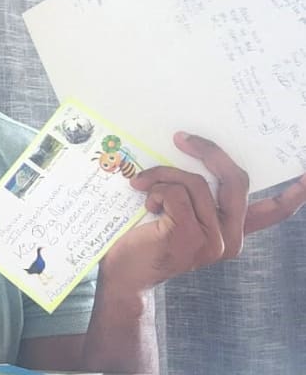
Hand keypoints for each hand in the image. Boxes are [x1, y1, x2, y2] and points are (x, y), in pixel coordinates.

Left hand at [100, 132, 305, 291]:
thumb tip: (190, 160)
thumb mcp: (178, 217)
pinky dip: (156, 188)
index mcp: (232, 232)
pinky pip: (175, 192)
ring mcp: (212, 239)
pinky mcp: (189, 236)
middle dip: (209, 151)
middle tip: (183, 138)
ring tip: (144, 185)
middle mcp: (229, 238)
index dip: (291, 196)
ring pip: (195, 182)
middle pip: (234, 180)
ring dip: (164, 175)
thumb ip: (194, 198)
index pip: (270, 213)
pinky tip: (146, 203)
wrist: (124, 276)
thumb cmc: (146, 241)